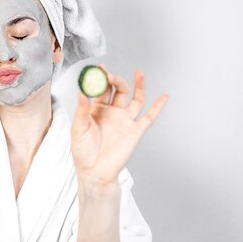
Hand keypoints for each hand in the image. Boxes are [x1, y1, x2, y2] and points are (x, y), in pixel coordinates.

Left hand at [71, 64, 168, 185]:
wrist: (95, 172)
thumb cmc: (83, 153)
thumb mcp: (78, 129)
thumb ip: (81, 111)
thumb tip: (82, 92)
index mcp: (96, 110)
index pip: (100, 90)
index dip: (100, 78)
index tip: (99, 68)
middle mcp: (112, 112)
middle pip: (118, 91)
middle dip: (116, 80)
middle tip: (111, 75)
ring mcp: (125, 121)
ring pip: (135, 99)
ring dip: (138, 85)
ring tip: (139, 73)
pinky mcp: (135, 131)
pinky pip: (149, 117)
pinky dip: (158, 107)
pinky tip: (164, 96)